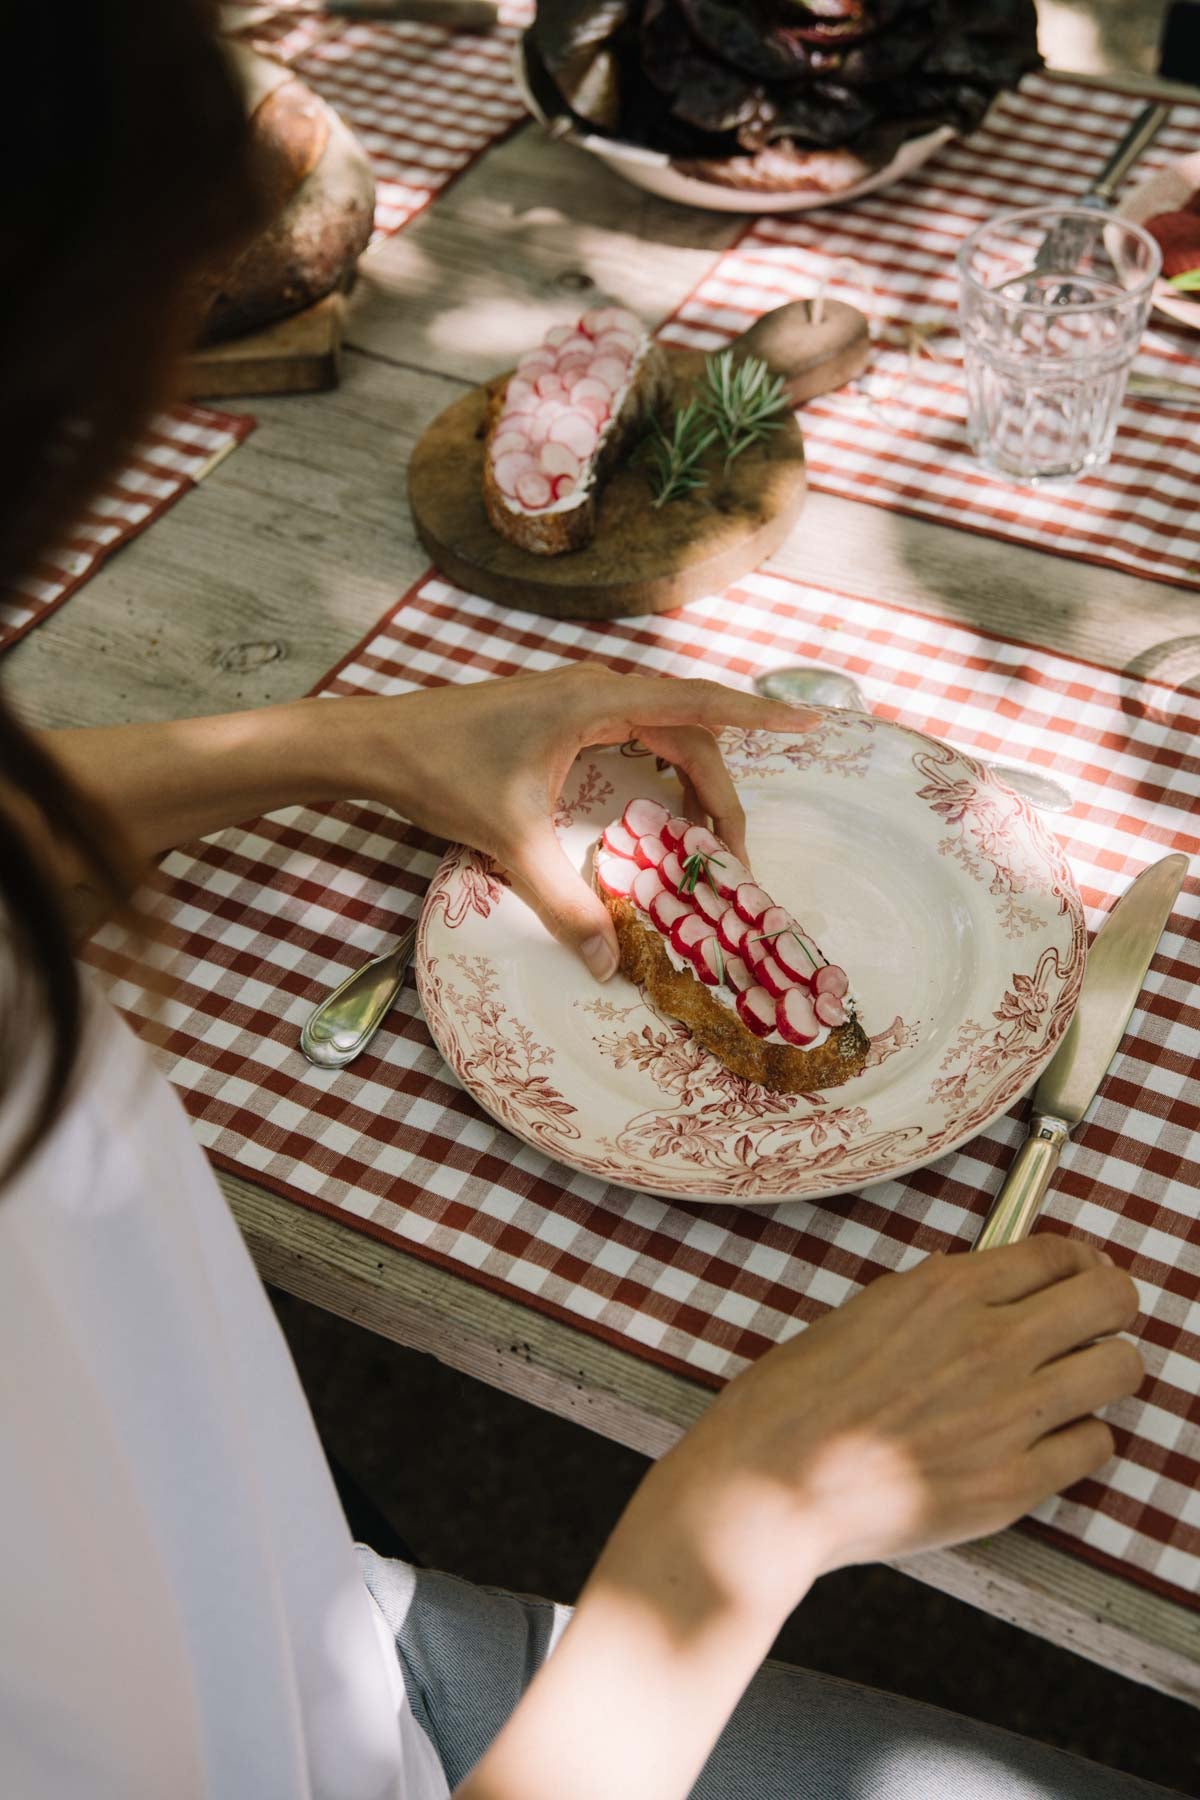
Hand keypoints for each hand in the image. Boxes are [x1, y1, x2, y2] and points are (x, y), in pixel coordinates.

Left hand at [336, 664, 817, 978]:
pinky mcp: (559, 716)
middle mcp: (595, 691)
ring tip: (708, 838)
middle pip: (687, 731)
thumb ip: (566, 904)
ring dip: (691, 779)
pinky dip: (659, 770)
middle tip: (736, 855)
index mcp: (595, 703)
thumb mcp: (511, 842)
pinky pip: (632, 736)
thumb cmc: (442, 773)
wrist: (375, 743)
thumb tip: (610, 966)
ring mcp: (576, 700)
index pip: (697, 706)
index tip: (810, 723)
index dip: (758, 718)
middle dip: (719, 790)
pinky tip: (661, 808)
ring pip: (660, 733)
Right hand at [623, 1235, 1141, 1615]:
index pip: (1056, 1253)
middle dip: (1111, 1304)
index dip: (1079, 1262)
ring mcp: (1007, 1416)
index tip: (1078, 1275)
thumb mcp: (864, 1312)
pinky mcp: (1012, 1485)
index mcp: (945, 1291)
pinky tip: (1049, 1438)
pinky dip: (1080, 1438)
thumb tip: (991, 1292)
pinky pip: (1094, 1447)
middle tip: (1096, 1321)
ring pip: (1120, 1370)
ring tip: (1079, 1381)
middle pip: (1110, 1300)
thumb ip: (937, 1299)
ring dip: (1106, 1368)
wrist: (771, 1483)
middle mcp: (988, 1343)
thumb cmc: (796, 1398)